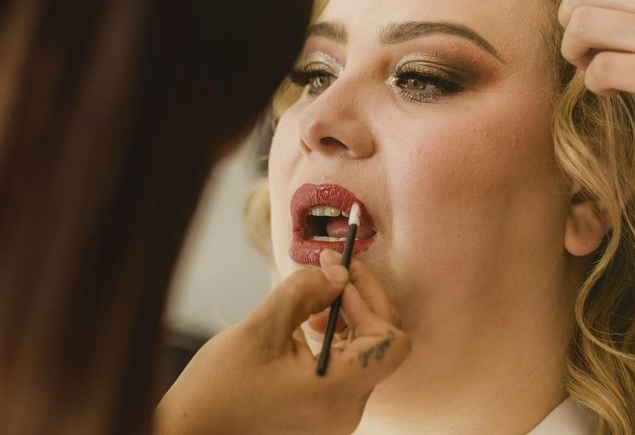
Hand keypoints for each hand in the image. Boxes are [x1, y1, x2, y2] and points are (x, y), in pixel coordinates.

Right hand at [155, 251, 410, 434]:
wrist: (194, 431)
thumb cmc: (219, 387)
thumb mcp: (259, 330)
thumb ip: (303, 293)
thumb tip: (339, 272)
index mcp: (335, 392)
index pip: (389, 341)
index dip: (370, 301)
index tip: (340, 276)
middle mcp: (347, 409)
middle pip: (382, 344)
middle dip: (361, 298)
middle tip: (334, 267)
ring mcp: (339, 414)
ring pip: (368, 353)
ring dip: (351, 316)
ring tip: (317, 300)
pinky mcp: (328, 410)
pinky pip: (351, 366)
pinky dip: (340, 337)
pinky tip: (313, 323)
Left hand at [558, 0, 634, 95]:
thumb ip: (634, 1)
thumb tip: (578, 0)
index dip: (580, 4)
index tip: (593, 29)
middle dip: (569, 25)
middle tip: (586, 51)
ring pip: (584, 24)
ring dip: (576, 53)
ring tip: (594, 68)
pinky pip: (603, 68)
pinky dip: (594, 83)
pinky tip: (610, 90)